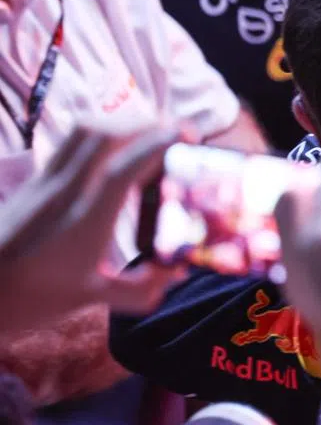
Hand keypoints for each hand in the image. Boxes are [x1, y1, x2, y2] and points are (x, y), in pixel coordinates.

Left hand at [0, 124, 182, 331]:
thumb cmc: (27, 300)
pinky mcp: (32, 183)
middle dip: (147, 124)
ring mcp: (44, 183)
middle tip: (177, 133)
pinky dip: (101, 135)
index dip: (159, 143)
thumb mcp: (90, 299)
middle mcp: (63, 192)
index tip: (189, 135)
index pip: (124, 166)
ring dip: (122, 123)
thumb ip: (139, 288)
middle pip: (105, 134)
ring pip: (84, 131)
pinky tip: (114, 151)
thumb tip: (175, 272)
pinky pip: (71, 143)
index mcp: (84, 220)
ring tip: (148, 135)